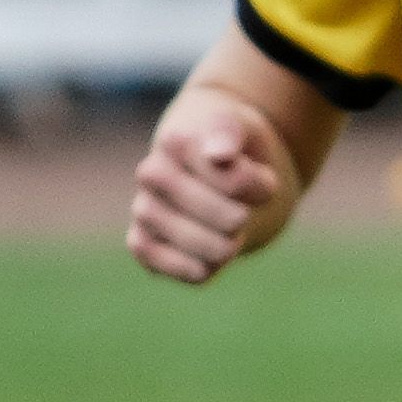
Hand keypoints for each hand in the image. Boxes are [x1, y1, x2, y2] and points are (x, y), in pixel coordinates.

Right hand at [126, 87, 306, 285]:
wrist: (229, 176)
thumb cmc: (239, 151)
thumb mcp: (245, 132)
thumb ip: (232, 135)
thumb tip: (218, 155)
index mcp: (177, 141)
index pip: (230, 180)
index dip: (257, 186)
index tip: (258, 178)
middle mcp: (152, 174)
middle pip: (212, 213)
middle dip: (239, 219)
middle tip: (243, 214)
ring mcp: (145, 208)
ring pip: (187, 240)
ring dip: (222, 247)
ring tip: (230, 238)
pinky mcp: (143, 241)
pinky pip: (156, 262)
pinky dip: (189, 269)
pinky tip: (207, 264)